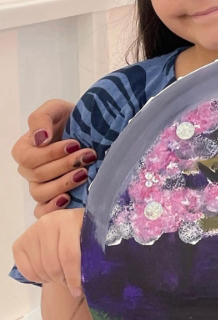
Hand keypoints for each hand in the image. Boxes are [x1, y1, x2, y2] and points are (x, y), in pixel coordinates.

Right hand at [12, 99, 91, 216]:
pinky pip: (42, 211)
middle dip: (66, 165)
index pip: (29, 159)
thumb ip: (41, 118)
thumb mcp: (55, 109)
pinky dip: (52, 208)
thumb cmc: (70, 118)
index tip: (74, 144)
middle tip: (89, 155)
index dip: (51, 154)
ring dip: (64, 183)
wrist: (91, 130)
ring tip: (85, 173)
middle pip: (39, 175)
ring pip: (41, 193)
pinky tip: (68, 199)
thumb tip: (40, 139)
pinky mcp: (51, 198)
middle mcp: (29, 170)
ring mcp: (39, 185)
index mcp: (24, 149)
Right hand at [13, 208, 84, 298]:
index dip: (74, 277)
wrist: (66, 225)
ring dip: (51, 279)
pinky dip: (37, 278)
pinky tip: (47, 273)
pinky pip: (26, 271)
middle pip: (53, 264)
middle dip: (62, 279)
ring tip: (60, 275)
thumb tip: (92, 280)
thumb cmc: (83, 233)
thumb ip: (93, 253)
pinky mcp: (19, 243)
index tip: (78, 291)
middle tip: (69, 281)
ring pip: (40, 269)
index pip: (69, 255)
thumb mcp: (92, 238)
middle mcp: (48, 222)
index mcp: (70, 219)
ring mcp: (32, 232)